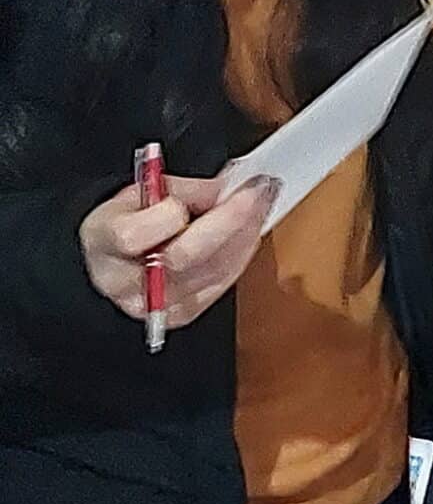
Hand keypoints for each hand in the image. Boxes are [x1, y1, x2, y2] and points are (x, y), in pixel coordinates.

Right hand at [80, 175, 278, 331]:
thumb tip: (228, 189)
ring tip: (260, 205)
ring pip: (209, 272)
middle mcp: (122, 282)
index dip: (173, 212)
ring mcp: (153, 305)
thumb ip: (183, 190)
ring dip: (244, 235)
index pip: (133, 235)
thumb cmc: (129, 219)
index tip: (211, 188)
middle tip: (255, 192)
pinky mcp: (180, 314)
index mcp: (101, 242)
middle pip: (182, 257)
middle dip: (227, 220)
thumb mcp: (144, 191)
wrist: (119, 254)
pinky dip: (241, 254)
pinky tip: (250, 231)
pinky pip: (220, 285)